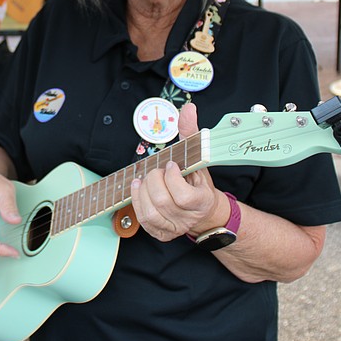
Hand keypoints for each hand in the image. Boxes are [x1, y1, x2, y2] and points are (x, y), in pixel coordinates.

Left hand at [130, 103, 227, 241]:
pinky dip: (137, 202)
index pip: (184, 197)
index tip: (171, 166)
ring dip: (143, 192)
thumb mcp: (199, 156)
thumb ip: (191, 132)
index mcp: (202, 201)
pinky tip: (138, 188)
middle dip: (155, 181)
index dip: (173, 179)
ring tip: (145, 179)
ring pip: (151, 213)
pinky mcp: (161, 232)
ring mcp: (174, 227)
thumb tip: (188, 108)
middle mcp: (189, 218)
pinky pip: (144, 221)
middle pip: (163, 202)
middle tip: (158, 171)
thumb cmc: (198, 182)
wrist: (202, 209)